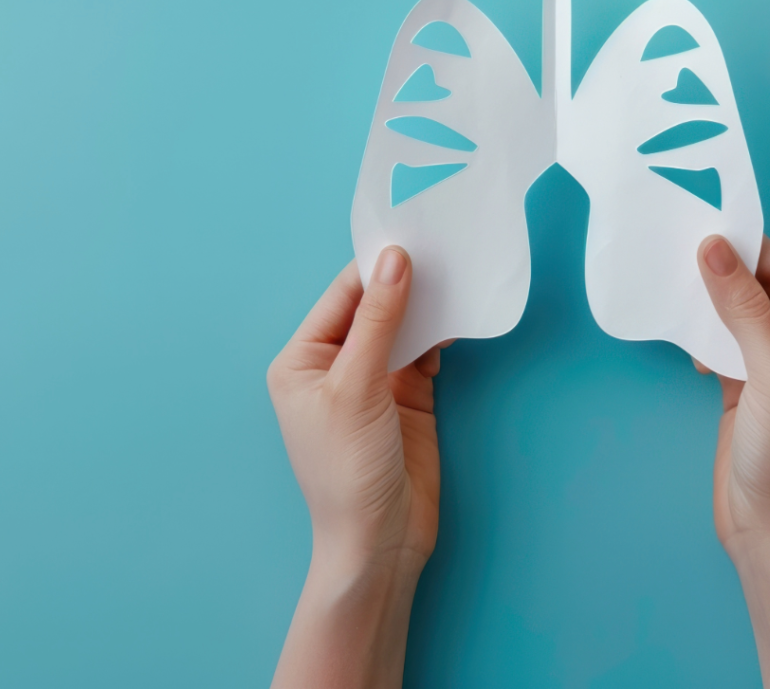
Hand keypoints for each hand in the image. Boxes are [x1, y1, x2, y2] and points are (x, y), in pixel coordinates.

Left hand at [267, 248, 443, 688]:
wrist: (380, 543)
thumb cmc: (348, 470)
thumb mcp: (357, 389)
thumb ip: (378, 321)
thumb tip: (394, 259)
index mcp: (302, 360)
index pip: (342, 298)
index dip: (376, 268)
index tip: (413, 238)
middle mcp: (335, 364)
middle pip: (373, 307)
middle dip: (405, 283)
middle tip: (443, 252)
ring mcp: (373, 379)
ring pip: (402, 326)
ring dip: (426, 306)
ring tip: (456, 278)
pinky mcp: (407, 395)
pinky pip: (423, 351)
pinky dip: (440, 335)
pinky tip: (457, 318)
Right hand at [697, 235, 769, 688]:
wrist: (764, 529)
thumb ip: (745, 309)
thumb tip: (714, 249)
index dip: (751, 253)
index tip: (707, 231)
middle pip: (766, 292)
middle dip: (728, 277)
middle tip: (684, 254)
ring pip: (742, 315)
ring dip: (713, 304)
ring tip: (680, 292)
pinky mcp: (750, 385)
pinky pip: (727, 341)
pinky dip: (706, 336)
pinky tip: (692, 345)